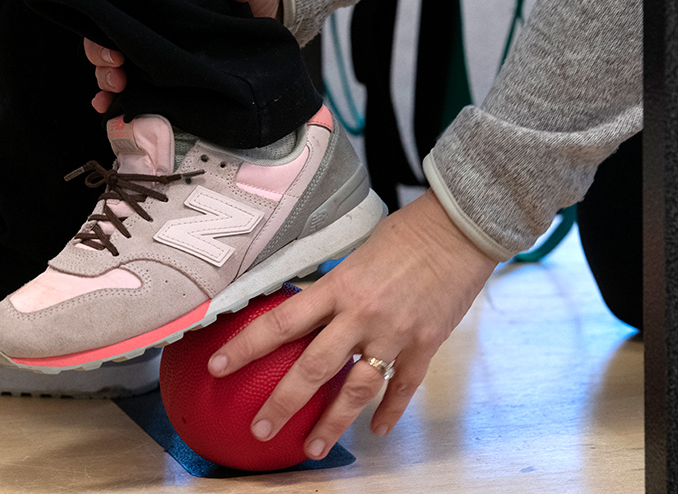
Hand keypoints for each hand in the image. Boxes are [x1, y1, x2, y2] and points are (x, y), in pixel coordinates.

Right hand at [83, 0, 279, 111]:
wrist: (266, 7)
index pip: (116, 13)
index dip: (106, 34)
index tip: (116, 53)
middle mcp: (152, 26)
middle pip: (110, 44)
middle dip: (104, 64)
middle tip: (117, 78)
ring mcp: (162, 51)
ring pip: (121, 69)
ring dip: (111, 85)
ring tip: (117, 95)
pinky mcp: (177, 75)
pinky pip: (144, 90)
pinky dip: (126, 102)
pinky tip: (116, 111)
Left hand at [207, 191, 497, 459]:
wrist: (459, 230)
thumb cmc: (405, 234)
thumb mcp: (355, 254)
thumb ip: (332, 287)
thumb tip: (304, 307)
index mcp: (338, 287)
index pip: (280, 322)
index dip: (245, 347)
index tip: (218, 367)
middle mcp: (361, 314)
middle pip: (312, 367)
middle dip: (282, 403)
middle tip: (261, 428)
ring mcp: (395, 334)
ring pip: (356, 389)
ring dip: (332, 423)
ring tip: (313, 447)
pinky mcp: (426, 345)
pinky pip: (403, 388)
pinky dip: (389, 412)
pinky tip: (376, 430)